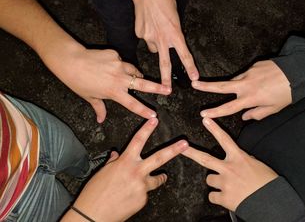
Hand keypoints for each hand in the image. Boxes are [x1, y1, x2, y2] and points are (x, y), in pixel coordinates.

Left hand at [43, 44, 171, 121]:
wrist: (70, 61)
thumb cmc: (78, 82)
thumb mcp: (90, 97)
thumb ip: (99, 108)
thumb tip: (101, 120)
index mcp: (114, 92)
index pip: (132, 104)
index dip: (144, 110)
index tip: (154, 115)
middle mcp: (119, 78)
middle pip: (143, 83)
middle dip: (157, 87)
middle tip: (168, 89)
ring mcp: (118, 64)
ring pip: (133, 70)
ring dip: (136, 74)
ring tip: (137, 76)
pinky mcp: (115, 54)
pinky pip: (122, 60)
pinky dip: (120, 64)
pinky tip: (110, 65)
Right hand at [64, 118, 188, 221]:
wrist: (92, 215)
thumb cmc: (94, 193)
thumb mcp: (103, 172)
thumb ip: (113, 162)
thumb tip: (116, 155)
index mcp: (125, 162)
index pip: (138, 141)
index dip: (147, 129)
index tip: (155, 120)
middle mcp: (136, 172)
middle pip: (159, 158)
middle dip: (174, 149)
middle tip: (185, 144)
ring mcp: (141, 187)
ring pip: (156, 180)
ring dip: (158, 178)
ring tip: (161, 176)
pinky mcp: (143, 200)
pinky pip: (145, 194)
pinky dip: (139, 194)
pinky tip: (128, 198)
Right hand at [127, 0, 198, 86]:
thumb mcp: (175, 16)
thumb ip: (174, 32)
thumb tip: (170, 42)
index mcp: (174, 33)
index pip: (184, 54)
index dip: (190, 67)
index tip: (193, 78)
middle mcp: (161, 38)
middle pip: (164, 63)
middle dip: (165, 79)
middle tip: (167, 90)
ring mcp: (148, 37)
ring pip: (154, 48)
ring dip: (156, 44)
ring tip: (156, 29)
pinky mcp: (139, 34)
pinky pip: (145, 39)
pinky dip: (148, 35)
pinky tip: (148, 24)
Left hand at [182, 118, 277, 210]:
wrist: (272, 202)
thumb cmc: (267, 183)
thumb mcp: (257, 165)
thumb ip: (243, 161)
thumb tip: (237, 161)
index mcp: (239, 158)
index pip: (224, 139)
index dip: (214, 129)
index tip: (206, 120)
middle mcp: (229, 168)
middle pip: (205, 159)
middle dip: (191, 152)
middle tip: (182, 147)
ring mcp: (225, 183)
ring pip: (210, 179)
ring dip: (216, 182)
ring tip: (228, 186)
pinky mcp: (223, 197)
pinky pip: (212, 196)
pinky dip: (218, 197)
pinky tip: (227, 197)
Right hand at [192, 60, 290, 119]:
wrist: (297, 72)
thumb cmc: (287, 94)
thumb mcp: (274, 108)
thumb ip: (257, 113)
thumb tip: (245, 116)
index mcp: (250, 98)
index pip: (228, 107)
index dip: (215, 112)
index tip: (203, 114)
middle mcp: (246, 85)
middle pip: (221, 86)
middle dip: (206, 86)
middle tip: (194, 83)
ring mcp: (248, 73)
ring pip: (235, 80)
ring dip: (235, 85)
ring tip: (253, 89)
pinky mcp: (253, 65)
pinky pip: (247, 74)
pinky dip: (250, 79)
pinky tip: (262, 80)